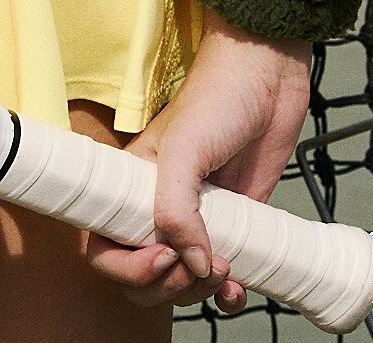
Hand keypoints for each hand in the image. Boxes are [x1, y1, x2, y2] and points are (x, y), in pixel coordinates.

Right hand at [86, 5, 311, 314]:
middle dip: (168, 285)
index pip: (103, 245)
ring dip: (199, 293)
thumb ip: (176, 208)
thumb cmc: (218, 95)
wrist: (268, 77)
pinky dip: (227, 295)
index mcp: (131, 185)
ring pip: (181, 284)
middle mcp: (159, 207)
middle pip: (142, 275)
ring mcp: (198, 219)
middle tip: (197, 264)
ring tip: (224, 268)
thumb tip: (193, 264)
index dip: (124, 266)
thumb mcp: (184, 147)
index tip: (161, 258)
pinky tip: (239, 287)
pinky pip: (220, 279)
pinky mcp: (235, 225)